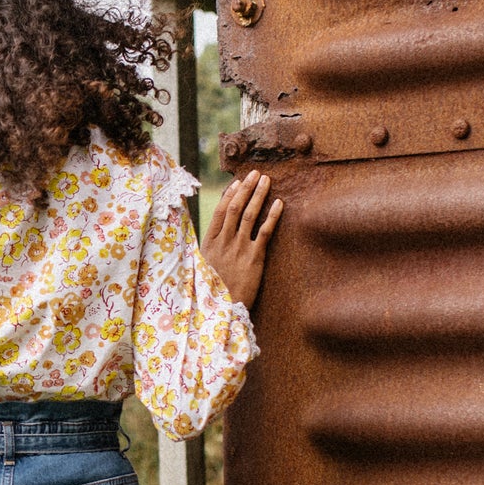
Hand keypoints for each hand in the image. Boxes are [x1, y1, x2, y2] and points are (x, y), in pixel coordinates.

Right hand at [200, 169, 283, 309]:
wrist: (221, 310)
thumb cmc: (213, 292)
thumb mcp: (203, 269)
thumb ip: (211, 252)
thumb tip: (217, 240)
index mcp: (210, 244)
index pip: (220, 212)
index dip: (230, 195)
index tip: (237, 182)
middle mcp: (224, 243)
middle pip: (235, 208)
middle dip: (245, 188)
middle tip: (255, 173)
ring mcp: (239, 249)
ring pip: (249, 215)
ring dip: (258, 195)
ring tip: (266, 180)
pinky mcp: (254, 258)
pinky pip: (264, 232)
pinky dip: (272, 216)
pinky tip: (279, 204)